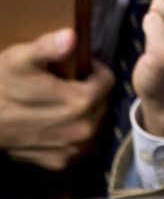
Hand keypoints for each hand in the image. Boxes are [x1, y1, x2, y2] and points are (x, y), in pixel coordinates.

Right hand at [0, 29, 113, 169]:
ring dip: (85, 112)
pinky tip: (54, 122)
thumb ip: (48, 47)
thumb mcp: (20, 59)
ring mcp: (72, 149)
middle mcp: (83, 130)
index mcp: (80, 103)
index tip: (79, 67)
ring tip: (61, 102)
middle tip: (68, 84)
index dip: (95, 70)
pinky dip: (72, 131)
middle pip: (103, 103)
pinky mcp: (61, 162)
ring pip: (94, 122)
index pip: (108, 81)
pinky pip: (79, 142)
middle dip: (91, 91)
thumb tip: (71, 36)